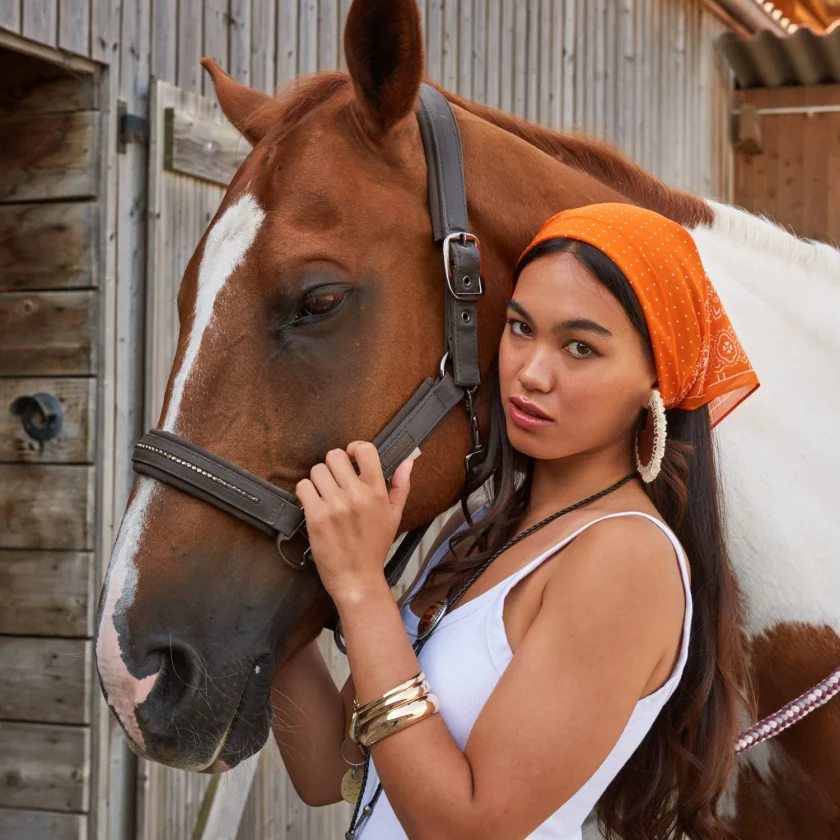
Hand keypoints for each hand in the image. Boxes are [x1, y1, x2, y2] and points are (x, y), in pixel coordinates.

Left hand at [295, 441, 414, 602]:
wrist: (356, 578)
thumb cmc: (374, 548)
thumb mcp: (394, 516)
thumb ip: (400, 486)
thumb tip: (408, 462)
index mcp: (376, 492)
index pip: (365, 450)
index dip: (354, 448)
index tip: (352, 457)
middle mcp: (356, 495)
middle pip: (335, 456)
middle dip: (333, 465)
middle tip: (335, 480)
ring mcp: (334, 506)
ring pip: (316, 470)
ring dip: (318, 479)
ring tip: (324, 494)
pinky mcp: (315, 517)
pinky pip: (303, 487)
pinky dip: (306, 492)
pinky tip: (314, 503)